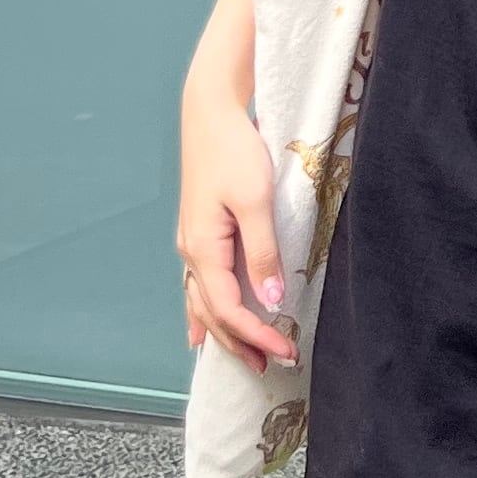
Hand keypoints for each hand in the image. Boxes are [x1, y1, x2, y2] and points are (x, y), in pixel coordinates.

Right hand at [179, 67, 296, 369]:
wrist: (210, 111)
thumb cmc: (234, 149)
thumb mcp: (256, 200)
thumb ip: (263, 251)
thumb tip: (270, 299)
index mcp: (203, 249)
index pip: (231, 309)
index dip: (257, 334)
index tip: (286, 350)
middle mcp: (191, 251)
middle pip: (214, 313)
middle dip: (241, 342)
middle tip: (270, 366)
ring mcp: (191, 242)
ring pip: (203, 302)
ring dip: (223, 332)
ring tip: (242, 359)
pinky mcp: (199, 231)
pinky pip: (197, 284)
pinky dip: (202, 311)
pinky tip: (201, 328)